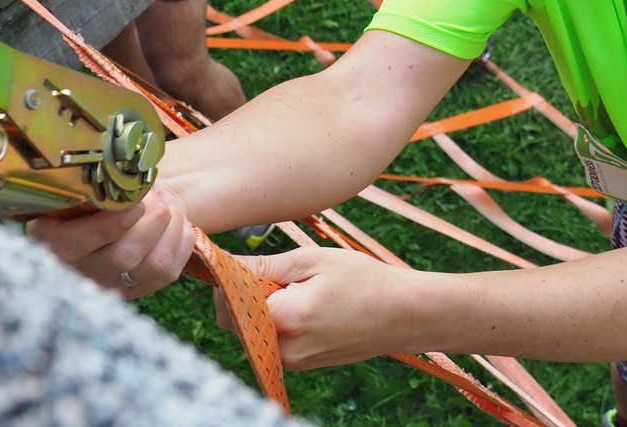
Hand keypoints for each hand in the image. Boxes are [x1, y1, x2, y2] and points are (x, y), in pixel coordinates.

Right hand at [28, 183, 197, 298]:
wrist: (115, 214)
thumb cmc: (94, 195)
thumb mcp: (81, 188)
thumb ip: (92, 185)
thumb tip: (118, 170)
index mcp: (52, 242)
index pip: (73, 245)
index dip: (108, 227)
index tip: (135, 206)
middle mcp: (79, 271)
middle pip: (122, 258)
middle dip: (150, 224)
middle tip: (158, 202)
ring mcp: (110, 284)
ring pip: (152, 266)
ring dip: (168, 230)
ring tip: (167, 207)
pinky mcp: (139, 289)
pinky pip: (169, 271)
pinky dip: (180, 241)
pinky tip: (175, 223)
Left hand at [228, 247, 422, 369]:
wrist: (401, 314)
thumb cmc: (362, 281)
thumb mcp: (313, 261)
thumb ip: (266, 265)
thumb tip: (226, 263)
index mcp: (285, 318)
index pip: (230, 300)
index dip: (232, 278)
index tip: (249, 262)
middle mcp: (283, 348)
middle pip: (235, 320)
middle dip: (245, 294)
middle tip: (281, 274)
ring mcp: (292, 360)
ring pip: (253, 330)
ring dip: (262, 307)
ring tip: (298, 290)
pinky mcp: (301, 364)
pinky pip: (272, 339)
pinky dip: (278, 320)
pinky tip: (305, 305)